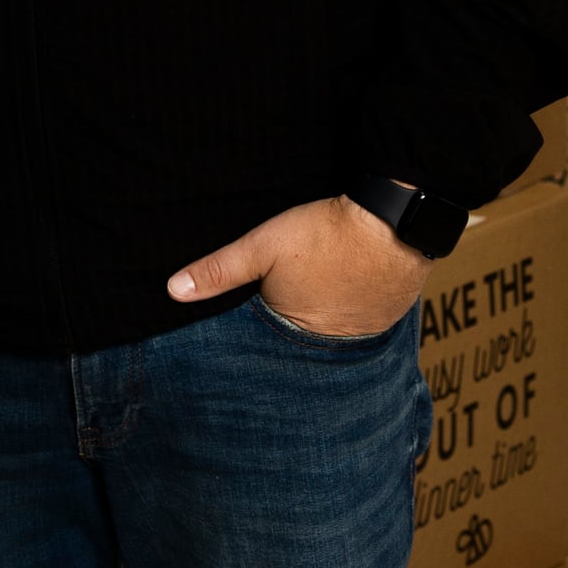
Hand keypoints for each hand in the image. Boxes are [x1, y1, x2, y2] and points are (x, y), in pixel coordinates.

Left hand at [167, 194, 430, 340]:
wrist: (394, 221)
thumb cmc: (324, 234)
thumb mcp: (262, 246)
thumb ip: (219, 270)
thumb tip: (173, 291)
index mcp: (294, 333)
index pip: (266, 346)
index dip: (257, 336)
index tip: (252, 327)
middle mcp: (330, 347)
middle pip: (300, 343)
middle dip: (289, 333)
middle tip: (287, 308)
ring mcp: (363, 336)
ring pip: (332, 335)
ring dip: (323, 322)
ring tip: (316, 301)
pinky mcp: (388, 319)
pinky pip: (361, 325)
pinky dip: (350, 313)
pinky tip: (345, 293)